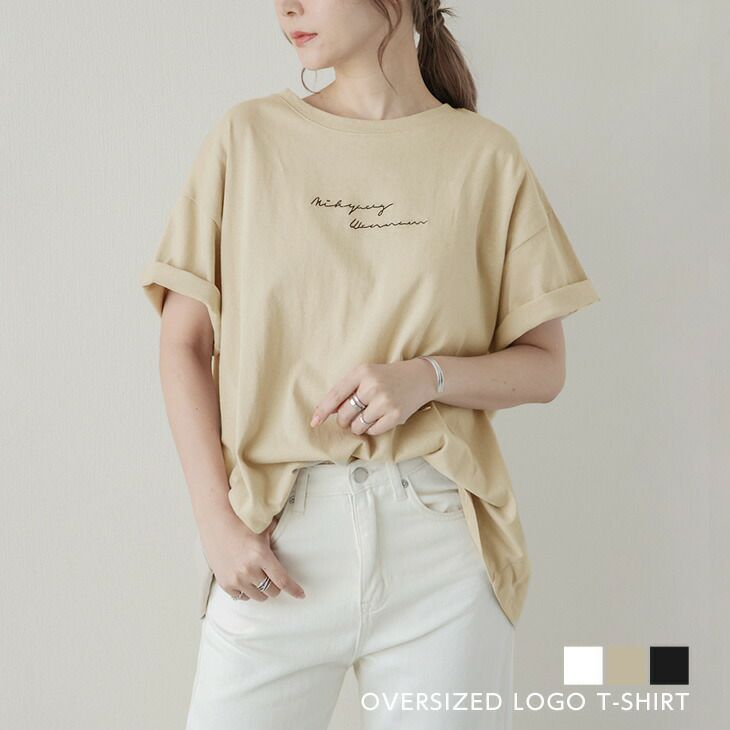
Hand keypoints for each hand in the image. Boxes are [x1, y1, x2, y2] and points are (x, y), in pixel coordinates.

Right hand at [199, 507, 305, 601]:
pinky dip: (247, 592)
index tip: (301, 595)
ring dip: (262, 590)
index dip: (294, 590)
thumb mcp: (263, 528)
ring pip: (258, 597)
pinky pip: (242, 597)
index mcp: (261, 555)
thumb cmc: (241, 522)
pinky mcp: (225, 583)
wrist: (215, 521)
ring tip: (260, 578)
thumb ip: (277, 535)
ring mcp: (235, 578)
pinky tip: (247, 581)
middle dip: (276, 585)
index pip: (282, 580)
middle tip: (274, 577)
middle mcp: (248, 569)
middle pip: (272, 591)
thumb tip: (294, 535)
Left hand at [309, 359, 435, 435]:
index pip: (335, 395)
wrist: (420, 378)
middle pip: (344, 415)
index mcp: (361, 372)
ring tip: (367, 416)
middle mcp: (372, 386)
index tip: (314, 422)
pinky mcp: (395, 415)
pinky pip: (372, 431)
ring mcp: (385, 401)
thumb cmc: (387, 377)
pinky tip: (379, 418)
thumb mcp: (365, 375)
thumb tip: (327, 411)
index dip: (322, 411)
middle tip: (350, 417)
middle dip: (344, 420)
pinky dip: (371, 429)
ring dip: (358, 426)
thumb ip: (346, 390)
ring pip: (357, 426)